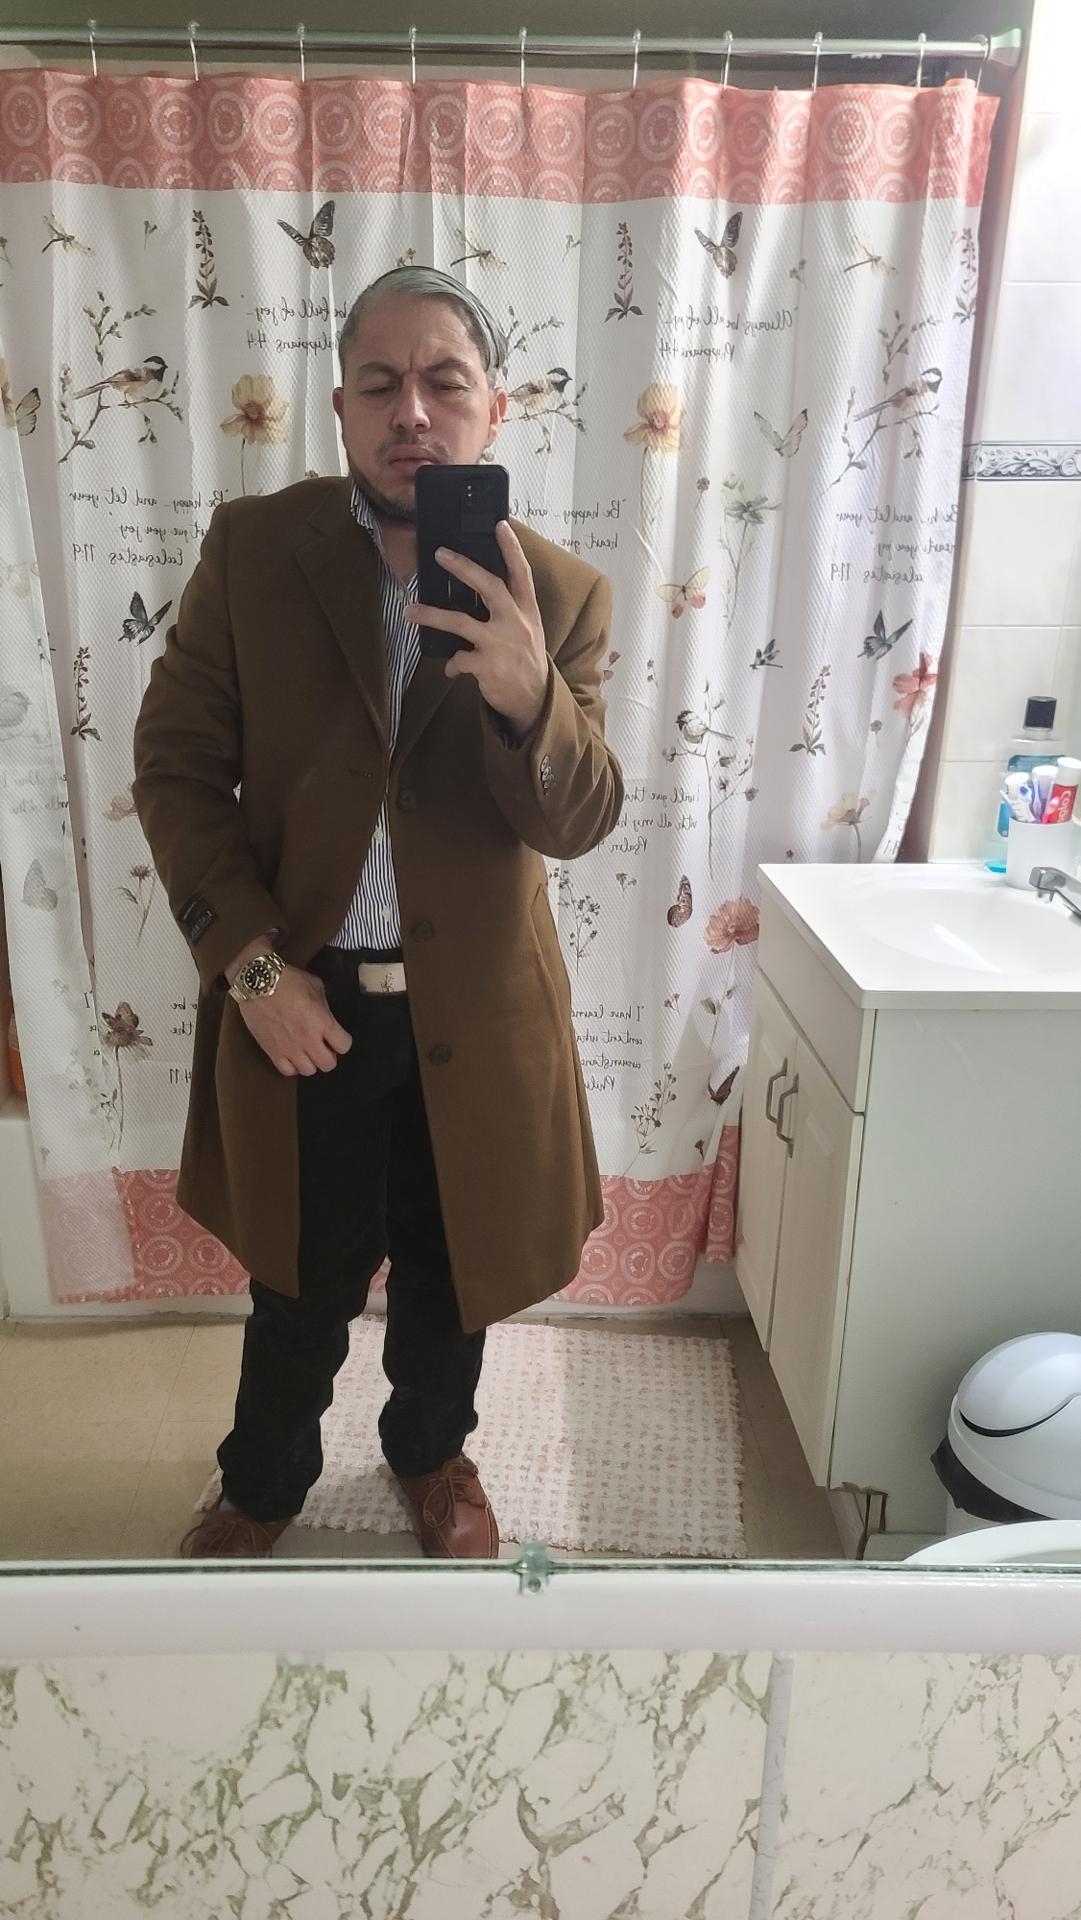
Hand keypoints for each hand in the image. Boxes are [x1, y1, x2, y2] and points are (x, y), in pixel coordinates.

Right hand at [237, 966, 352, 1077]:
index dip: (342, 1041)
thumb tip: (325, 1015)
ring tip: (306, 1051)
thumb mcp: (315, 986)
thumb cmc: (287, 980)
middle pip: (328, 1064)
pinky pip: (287, 1071)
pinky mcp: (272, 1052)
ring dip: (310, 1062)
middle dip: (329, 1055)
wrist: (257, 983)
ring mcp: (290, 1049)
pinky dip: (291, 1066)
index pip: (344, 1046)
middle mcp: (309, 1040)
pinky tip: (291, 1055)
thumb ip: (324, 1005)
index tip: (337, 1036)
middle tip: (323, 1045)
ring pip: (309, 1071)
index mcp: (323, 1023)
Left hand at [404, 520, 548, 736]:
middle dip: (463, 568)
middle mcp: (516, 622)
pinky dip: (452, 663)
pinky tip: (451, 667)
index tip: (500, 525)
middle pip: (489, 586)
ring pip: (460, 622)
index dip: (511, 549)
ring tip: (410, 611)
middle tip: (440, 554)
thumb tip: (478, 591)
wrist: (535, 700)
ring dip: (431, 615)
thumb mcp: (528, 630)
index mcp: (527, 610)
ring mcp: (501, 644)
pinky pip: (459, 659)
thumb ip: (509, 610)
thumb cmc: (526, 660)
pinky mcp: (488, 666)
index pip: (521, 573)